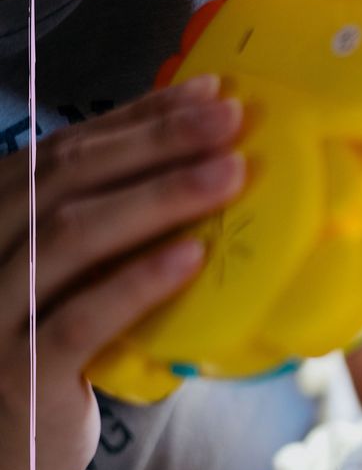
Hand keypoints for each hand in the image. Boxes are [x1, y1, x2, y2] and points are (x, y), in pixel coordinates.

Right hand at [0, 75, 245, 469]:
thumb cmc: (33, 365)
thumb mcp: (53, 288)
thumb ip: (95, 236)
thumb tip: (191, 168)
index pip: (62, 154)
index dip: (136, 120)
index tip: (207, 95)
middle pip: (67, 180)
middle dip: (157, 144)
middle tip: (232, 120)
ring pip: (73, 237)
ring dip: (160, 198)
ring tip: (231, 174)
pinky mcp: (19, 374)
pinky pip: (81, 319)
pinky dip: (138, 281)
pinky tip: (193, 256)